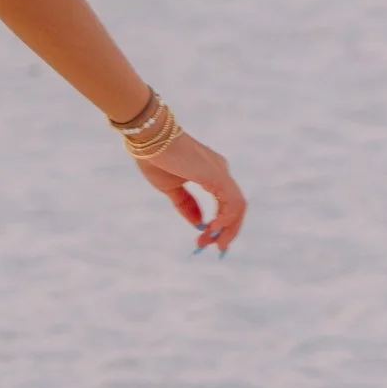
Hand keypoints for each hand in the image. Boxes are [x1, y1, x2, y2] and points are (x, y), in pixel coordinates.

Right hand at [135, 131, 243, 255]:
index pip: (226, 203)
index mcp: (212, 173)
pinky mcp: (218, 175)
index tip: (207, 240)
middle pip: (236, 207)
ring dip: (227, 229)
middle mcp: (221, 171)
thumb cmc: (157, 159)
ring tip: (210, 243)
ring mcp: (221, 172)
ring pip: (237, 207)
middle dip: (227, 231)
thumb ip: (187, 205)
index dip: (221, 224)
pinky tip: (212, 229)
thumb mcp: (171, 188)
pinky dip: (226, 219)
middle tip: (214, 248)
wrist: (149, 139)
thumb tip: (199, 225)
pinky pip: (232, 202)